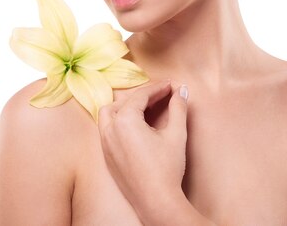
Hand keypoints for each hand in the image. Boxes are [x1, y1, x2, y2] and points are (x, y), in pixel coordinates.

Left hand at [98, 79, 188, 221]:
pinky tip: (136, 126)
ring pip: (109, 114)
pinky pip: (107, 130)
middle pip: (123, 102)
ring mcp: (105, 144)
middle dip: (143, 96)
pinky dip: (119, 121)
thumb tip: (181, 91)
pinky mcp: (107, 157)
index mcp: (124, 121)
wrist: (156, 201)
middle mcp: (109, 130)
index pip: (141, 95)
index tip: (172, 85)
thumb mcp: (176, 134)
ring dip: (126, 106)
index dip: (158, 88)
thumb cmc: (166, 169)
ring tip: (146, 107)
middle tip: (163, 95)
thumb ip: (178, 108)